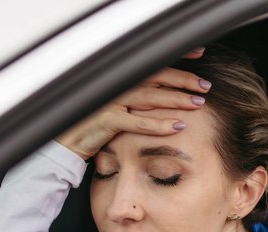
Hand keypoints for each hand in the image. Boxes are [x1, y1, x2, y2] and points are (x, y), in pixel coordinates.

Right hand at [57, 49, 210, 160]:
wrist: (63, 143)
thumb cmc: (90, 125)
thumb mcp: (113, 105)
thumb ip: (135, 97)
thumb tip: (165, 92)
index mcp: (118, 77)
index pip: (152, 62)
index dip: (176, 56)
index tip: (199, 52)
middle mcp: (114, 84)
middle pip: (155, 77)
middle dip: (183, 79)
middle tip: (205, 85)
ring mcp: (110, 100)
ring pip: (151, 97)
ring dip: (177, 100)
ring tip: (199, 103)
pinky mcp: (107, 120)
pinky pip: (139, 122)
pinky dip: (160, 124)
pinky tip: (178, 126)